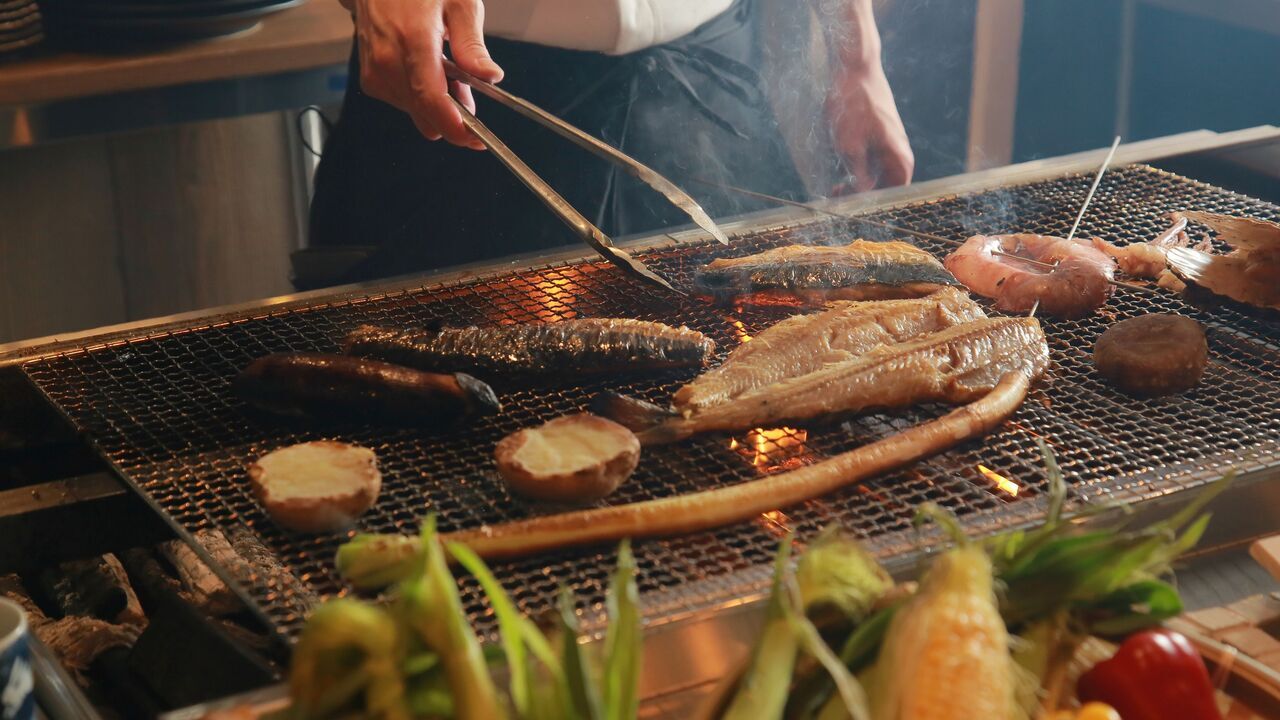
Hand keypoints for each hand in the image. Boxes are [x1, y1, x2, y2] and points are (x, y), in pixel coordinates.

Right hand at [352, 0, 503, 148]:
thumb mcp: (459, 3)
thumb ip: (472, 45)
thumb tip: (491, 76)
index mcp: (413, 42)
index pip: (432, 102)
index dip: (457, 128)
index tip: (477, 139)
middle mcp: (388, 63)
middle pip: (426, 116)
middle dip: (453, 113)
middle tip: (466, 85)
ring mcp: (376, 73)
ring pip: (417, 113)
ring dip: (437, 103)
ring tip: (444, 68)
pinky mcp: (371, 80)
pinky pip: (404, 104)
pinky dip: (420, 96)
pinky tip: (426, 70)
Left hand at [825, 62, 913, 193]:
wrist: (855, 68)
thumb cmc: (854, 106)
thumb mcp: (849, 147)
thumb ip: (858, 176)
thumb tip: (861, 199)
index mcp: (899, 157)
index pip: (894, 193)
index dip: (874, 204)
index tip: (852, 208)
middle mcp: (898, 150)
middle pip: (886, 184)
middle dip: (863, 194)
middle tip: (838, 196)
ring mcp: (889, 140)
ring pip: (877, 171)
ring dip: (858, 180)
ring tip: (836, 186)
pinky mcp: (878, 132)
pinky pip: (871, 157)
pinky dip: (857, 165)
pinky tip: (840, 166)